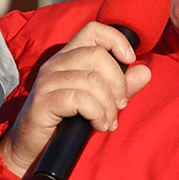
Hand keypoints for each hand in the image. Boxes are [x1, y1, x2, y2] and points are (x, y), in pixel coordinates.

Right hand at [0, 22, 151, 178]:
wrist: (33, 149)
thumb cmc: (66, 123)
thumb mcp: (100, 102)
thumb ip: (121, 87)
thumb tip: (145, 71)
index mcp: (68, 57)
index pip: (93, 30)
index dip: (116, 40)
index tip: (130, 60)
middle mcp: (56, 64)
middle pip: (97, 55)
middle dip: (118, 83)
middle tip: (120, 106)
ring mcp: (47, 81)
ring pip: (91, 80)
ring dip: (108, 105)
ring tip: (108, 122)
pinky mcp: (43, 101)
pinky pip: (79, 99)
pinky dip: (96, 114)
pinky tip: (98, 125)